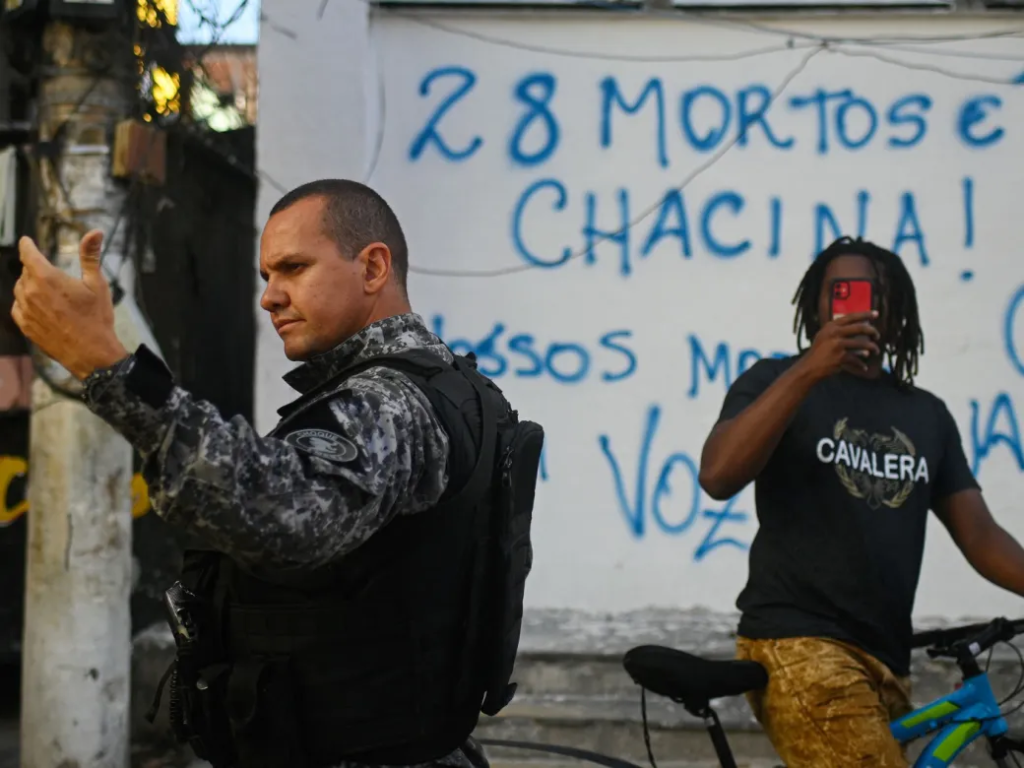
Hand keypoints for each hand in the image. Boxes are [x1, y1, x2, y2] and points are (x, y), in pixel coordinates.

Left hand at [11, 231, 128, 380]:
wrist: (90, 353)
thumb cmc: (96, 318)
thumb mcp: (97, 284)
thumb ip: (90, 255)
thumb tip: (95, 232)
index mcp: (46, 277)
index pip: (28, 253)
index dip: (28, 245)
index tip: (28, 241)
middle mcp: (30, 291)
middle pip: (26, 272)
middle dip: (37, 270)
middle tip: (54, 276)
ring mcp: (25, 309)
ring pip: (21, 289)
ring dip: (31, 287)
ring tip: (51, 294)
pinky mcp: (24, 325)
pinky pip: (18, 307)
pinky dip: (26, 303)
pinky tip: (42, 308)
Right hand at [797, 311, 880, 381]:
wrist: (809, 366)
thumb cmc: (819, 352)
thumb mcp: (825, 336)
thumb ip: (839, 330)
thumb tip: (861, 327)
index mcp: (831, 326)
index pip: (851, 317)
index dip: (865, 314)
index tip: (876, 314)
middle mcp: (834, 333)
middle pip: (860, 328)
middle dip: (872, 331)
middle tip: (877, 335)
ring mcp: (837, 345)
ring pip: (862, 344)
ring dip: (872, 348)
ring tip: (876, 351)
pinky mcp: (840, 357)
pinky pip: (856, 359)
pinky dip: (861, 364)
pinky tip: (864, 367)